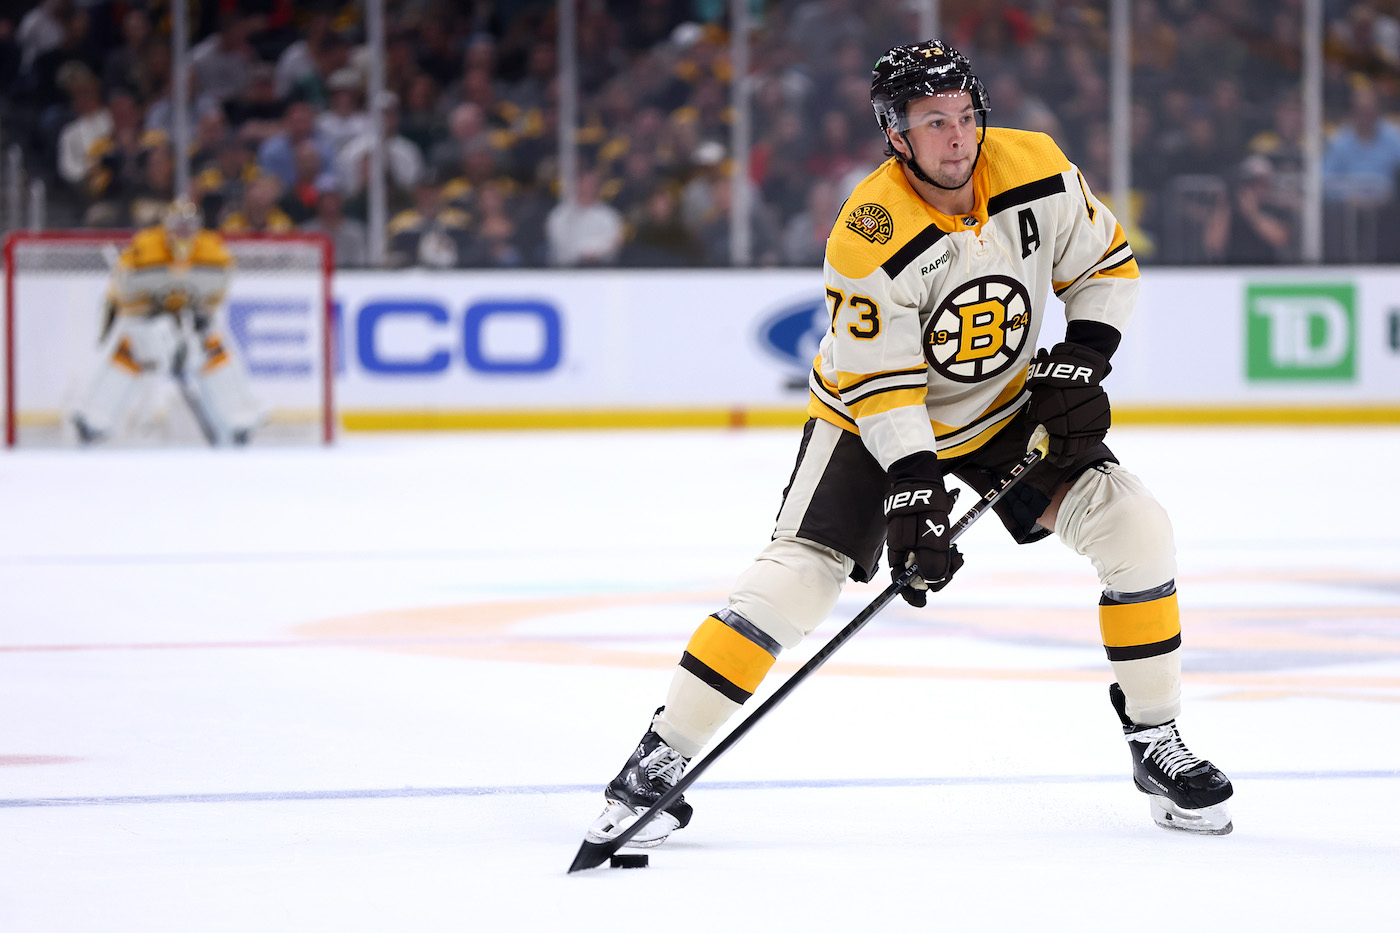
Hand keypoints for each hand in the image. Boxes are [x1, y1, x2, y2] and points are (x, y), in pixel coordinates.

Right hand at [884, 451, 963, 606]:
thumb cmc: (925, 502)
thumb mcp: (931, 531)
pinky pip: (931, 551)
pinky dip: (944, 552)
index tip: (922, 601)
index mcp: (897, 551)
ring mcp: (911, 541)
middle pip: (917, 575)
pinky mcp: (920, 533)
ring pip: (927, 563)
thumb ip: (932, 558)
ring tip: (959, 554)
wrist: (922, 475)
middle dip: (937, 576)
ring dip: (945, 564)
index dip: (911, 593)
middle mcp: (902, 549)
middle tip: (957, 561)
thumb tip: (932, 583)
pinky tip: (954, 545)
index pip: (900, 580)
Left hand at [1025, 342, 1111, 467]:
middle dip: (1065, 452)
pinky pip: (1096, 435)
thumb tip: (1033, 449)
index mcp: (1059, 427)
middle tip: (1059, 452)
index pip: (1059, 453)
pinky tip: (1079, 432)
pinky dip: (1087, 436)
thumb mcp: (1036, 410)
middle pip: (1073, 451)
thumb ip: (1035, 431)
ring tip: (1068, 439)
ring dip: (1076, 444)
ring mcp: (1092, 424)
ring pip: (1085, 444)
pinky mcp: (1103, 419)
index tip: (1051, 458)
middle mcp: (1078, 428)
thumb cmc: (1050, 390)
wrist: (1075, 371)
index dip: (1055, 458)